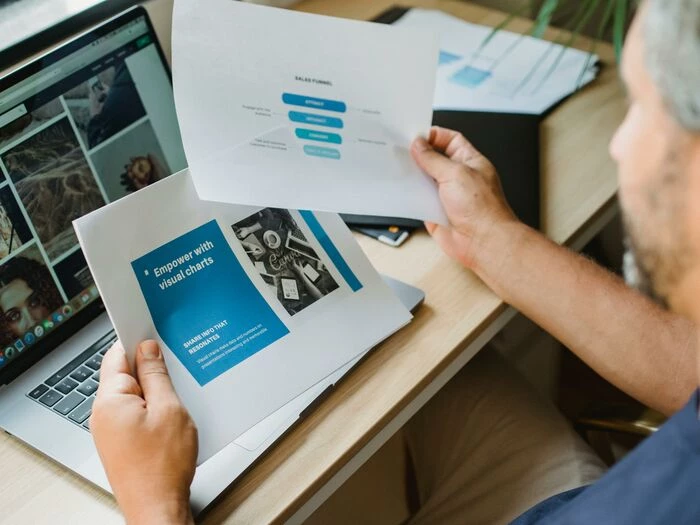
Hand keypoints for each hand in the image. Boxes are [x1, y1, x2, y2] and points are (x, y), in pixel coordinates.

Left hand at [91, 341, 196, 524]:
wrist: (157, 508)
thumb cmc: (162, 467)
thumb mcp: (169, 409)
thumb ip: (157, 375)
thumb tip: (148, 349)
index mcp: (109, 401)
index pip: (117, 355)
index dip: (137, 341)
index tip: (155, 333)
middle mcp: (103, 415)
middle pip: (124, 375)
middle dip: (150, 369)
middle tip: (176, 371)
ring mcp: (110, 430)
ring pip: (133, 395)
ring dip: (154, 392)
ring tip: (178, 402)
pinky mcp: (120, 442)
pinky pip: (135, 413)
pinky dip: (153, 409)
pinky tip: (172, 418)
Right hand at [411, 126, 518, 269]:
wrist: (483, 242)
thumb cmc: (483, 209)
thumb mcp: (455, 173)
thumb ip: (433, 159)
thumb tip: (419, 145)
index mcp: (470, 161)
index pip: (450, 140)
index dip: (433, 136)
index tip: (415, 135)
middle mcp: (459, 177)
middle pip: (434, 160)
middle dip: (419, 156)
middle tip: (402, 152)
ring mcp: (448, 195)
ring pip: (425, 181)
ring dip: (413, 178)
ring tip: (399, 170)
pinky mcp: (437, 213)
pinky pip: (420, 202)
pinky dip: (411, 198)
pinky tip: (402, 192)